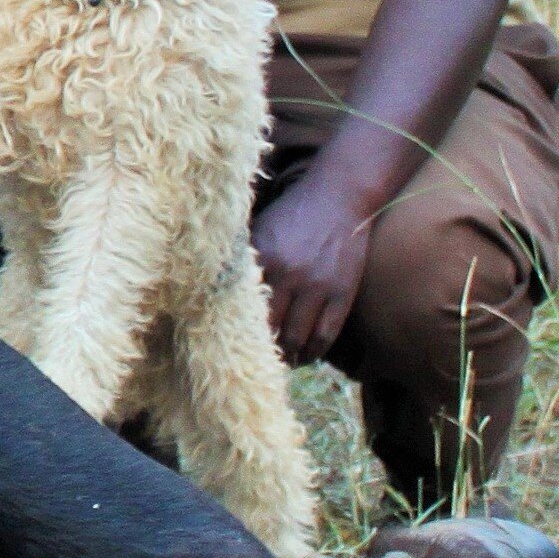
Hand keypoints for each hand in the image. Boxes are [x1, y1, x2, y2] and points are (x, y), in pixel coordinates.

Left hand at [251, 173, 374, 364]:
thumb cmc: (293, 214)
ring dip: (289, 356)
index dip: (238, 333)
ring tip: (284, 361)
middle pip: (270, 329)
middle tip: (257, 360)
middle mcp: (289, 275)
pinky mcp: (343, 292)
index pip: (244, 309)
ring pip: (297, 337)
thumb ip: (244, 260)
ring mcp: (318, 286)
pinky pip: (326, 334)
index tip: (233, 345)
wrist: (339, 196)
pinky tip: (308, 355)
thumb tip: (215, 289)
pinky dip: (315, 351)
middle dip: (263, 349)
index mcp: (263, 260)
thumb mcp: (261, 230)